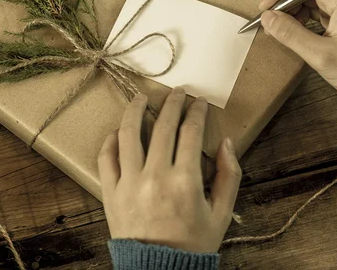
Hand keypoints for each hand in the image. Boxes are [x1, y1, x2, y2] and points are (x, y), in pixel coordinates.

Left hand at [98, 88, 241, 252]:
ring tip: (141, 97)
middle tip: (177, 92)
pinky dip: (111, 140)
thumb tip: (227, 143)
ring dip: (135, 110)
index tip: (199, 101)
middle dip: (172, 103)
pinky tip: (119, 130)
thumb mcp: (222, 213)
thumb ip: (230, 176)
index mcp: (185, 181)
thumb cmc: (193, 243)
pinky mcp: (110, 191)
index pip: (190, 131)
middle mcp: (155, 176)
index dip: (196, 111)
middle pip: (162, 126)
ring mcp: (129, 182)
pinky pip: (106, 158)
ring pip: (128, 134)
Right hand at [259, 0, 336, 109]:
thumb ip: (290, 34)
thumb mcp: (321, 56)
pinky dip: (301, 16)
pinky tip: (293, 31)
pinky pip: (317, 6)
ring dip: (290, 10)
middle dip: (283, 1)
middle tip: (268, 22)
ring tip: (279, 29)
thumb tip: (267, 18)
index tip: (265, 8)